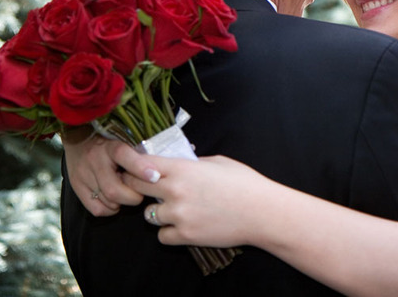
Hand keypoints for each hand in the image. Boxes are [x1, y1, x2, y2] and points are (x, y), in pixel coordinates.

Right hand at [61, 127, 157, 215]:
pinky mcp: (76, 185)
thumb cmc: (110, 141)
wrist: (78, 136)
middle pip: (114, 189)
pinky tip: (113, 201)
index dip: (140, 168)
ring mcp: (83, 174)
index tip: (155, 177)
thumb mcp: (124, 140)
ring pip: (106, 200)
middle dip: (133, 197)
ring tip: (126, 195)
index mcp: (110, 145)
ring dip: (122, 203)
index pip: (123, 155)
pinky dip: (109, 209)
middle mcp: (94, 159)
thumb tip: (157, 173)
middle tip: (140, 194)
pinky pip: (96, 208)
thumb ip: (138, 155)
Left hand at [122, 155, 268, 247]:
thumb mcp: (217, 161)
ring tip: (175, 209)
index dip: (136, 166)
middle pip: (137, 187)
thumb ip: (191, 162)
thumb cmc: (244, 184)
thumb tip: (177, 162)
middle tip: (148, 188)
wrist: (262, 212)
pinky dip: (169, 232)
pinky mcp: (186, 235)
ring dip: (158, 212)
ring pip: (149, 215)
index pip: (142, 164)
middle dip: (139, 187)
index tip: (136, 168)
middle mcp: (175, 191)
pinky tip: (183, 225)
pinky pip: (162, 236)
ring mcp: (179, 215)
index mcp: (182, 169)